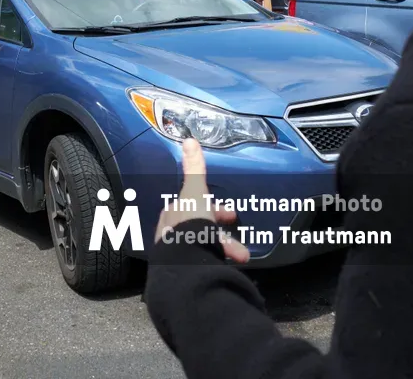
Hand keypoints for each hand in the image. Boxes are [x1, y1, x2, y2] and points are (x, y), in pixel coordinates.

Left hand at [154, 139, 250, 262]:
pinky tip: (230, 265)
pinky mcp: (183, 271)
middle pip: (199, 227)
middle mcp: (171, 233)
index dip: (212, 207)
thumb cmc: (190, 224)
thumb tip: (189, 140)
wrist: (185, 263)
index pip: (192, 206)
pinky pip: (204, 262)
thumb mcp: (196, 193)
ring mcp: (176, 254)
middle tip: (238, 234)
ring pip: (204, 246)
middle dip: (221, 230)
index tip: (230, 213)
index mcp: (173, 214)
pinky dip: (219, 261)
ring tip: (241, 256)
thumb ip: (195, 170)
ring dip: (225, 248)